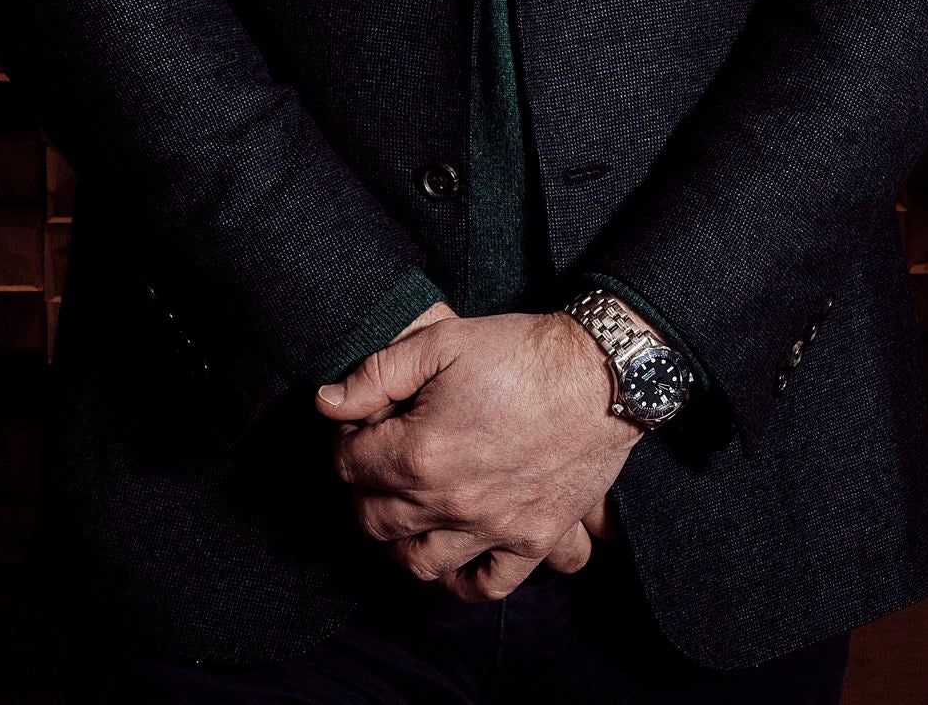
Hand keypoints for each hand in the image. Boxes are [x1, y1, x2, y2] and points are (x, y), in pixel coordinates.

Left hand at [317, 310, 640, 602]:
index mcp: (419, 454)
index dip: (346, 440)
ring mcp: (492, 527)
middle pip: (375, 520)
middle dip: (364, 490)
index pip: (349, 465)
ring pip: (419, 562)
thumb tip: (326, 402)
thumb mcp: (439, 342)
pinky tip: (453, 557)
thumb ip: (375, 375)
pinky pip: (487, 585)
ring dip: (400, 541)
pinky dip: (463, 581)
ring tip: (406, 511)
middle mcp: (450, 503)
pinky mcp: (532, 539)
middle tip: (378, 463)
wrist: (601, 373)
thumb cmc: (520, 352)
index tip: (360, 425)